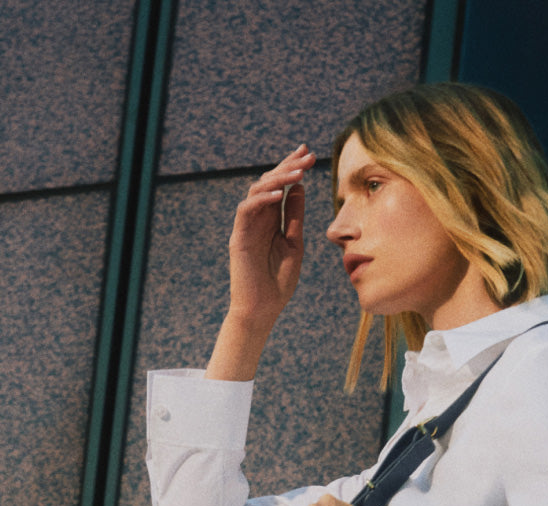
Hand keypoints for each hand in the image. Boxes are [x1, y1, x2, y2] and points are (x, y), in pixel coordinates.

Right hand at [228, 144, 316, 331]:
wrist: (262, 310)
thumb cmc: (278, 282)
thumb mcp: (294, 244)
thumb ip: (295, 217)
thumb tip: (299, 187)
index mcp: (271, 220)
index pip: (281, 188)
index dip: (292, 168)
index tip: (309, 153)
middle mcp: (257, 219)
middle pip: (269, 183)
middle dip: (287, 166)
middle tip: (306, 154)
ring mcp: (246, 227)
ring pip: (257, 192)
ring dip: (277, 179)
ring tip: (297, 172)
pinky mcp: (238, 237)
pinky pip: (246, 210)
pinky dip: (261, 200)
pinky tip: (278, 194)